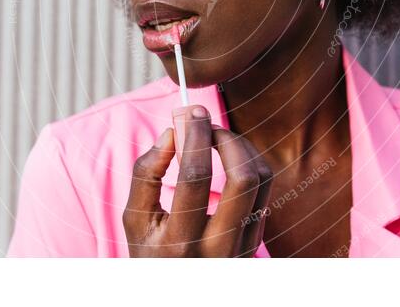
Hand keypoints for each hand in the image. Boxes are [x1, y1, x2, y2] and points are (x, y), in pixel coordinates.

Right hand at [123, 105, 273, 256]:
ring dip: (241, 147)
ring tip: (216, 138)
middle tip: (206, 124)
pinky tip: (228, 157)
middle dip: (226, 138)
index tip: (190, 111)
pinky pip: (264, 190)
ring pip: (261, 180)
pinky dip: (248, 163)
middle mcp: (219, 249)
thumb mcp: (135, 220)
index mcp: (180, 244)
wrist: (177, 293)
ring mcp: (244, 247)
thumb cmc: (151, 252)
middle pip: (242, 178)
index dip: (194, 136)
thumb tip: (172, 132)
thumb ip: (146, 173)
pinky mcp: (257, 241)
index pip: (195, 177)